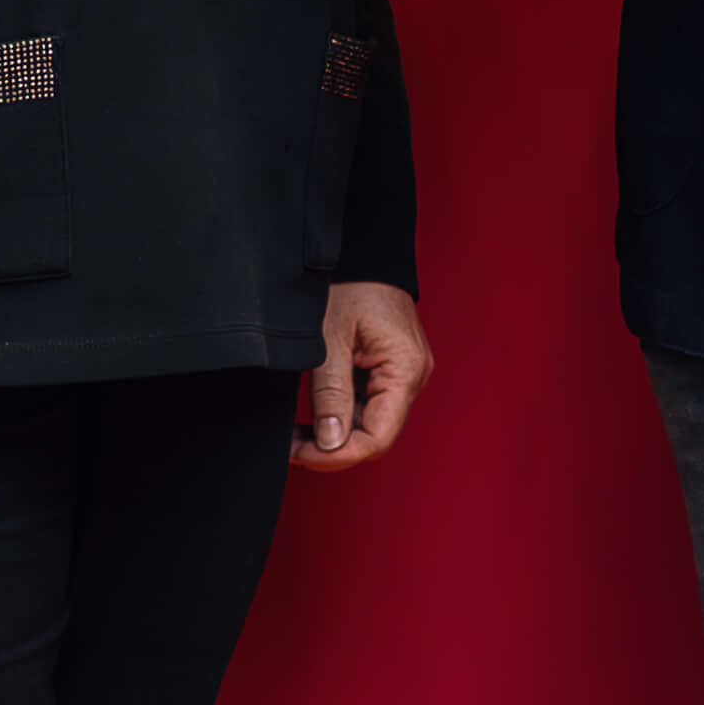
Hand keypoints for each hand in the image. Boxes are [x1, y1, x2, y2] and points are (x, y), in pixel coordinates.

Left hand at [291, 280, 433, 472]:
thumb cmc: (348, 283)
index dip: (338, 454)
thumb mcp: (328, 340)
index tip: (300, 453)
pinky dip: (340, 415)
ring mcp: (403, 373)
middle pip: (375, 435)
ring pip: (369, 423)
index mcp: (405, 370)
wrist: (363, 249)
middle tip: (291, 445)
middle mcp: (412, 376)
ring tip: (294, 434)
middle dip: (332, 447)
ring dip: (333, 434)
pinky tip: (311, 418)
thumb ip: (331, 394)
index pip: (377, 438)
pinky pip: (368, 405)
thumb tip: (330, 444)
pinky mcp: (389, 369)